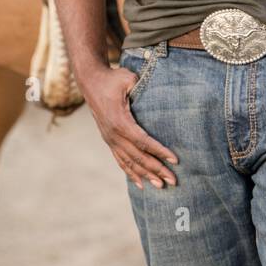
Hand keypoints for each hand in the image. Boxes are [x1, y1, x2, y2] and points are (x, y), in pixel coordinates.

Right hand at [80, 63, 177, 189]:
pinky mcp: (109, 140)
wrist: (91, 82)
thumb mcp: (128, 78)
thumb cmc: (113, 79)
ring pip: (129, 162)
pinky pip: (120, 160)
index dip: (159, 151)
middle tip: (173, 180)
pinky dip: (130, 173)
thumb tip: (158, 92)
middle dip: (157, 169)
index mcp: (120, 121)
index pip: (143, 141)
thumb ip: (141, 86)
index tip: (175, 160)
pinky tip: (140, 184)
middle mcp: (113, 134)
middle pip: (138, 156)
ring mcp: (110, 139)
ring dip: (145, 175)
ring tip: (160, 186)